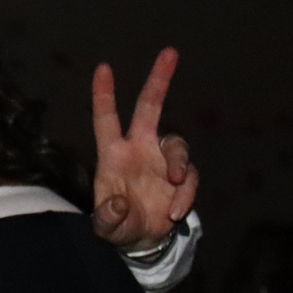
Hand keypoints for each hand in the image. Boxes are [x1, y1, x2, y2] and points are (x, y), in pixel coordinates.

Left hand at [91, 48, 197, 249]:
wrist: (142, 240)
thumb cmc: (118, 225)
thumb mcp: (106, 227)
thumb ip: (107, 218)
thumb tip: (117, 205)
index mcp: (113, 154)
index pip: (106, 119)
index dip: (104, 95)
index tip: (103, 67)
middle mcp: (139, 149)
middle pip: (149, 107)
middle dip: (159, 79)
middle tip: (170, 51)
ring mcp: (161, 161)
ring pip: (177, 145)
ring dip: (178, 164)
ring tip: (173, 187)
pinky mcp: (181, 178)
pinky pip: (189, 178)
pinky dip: (185, 195)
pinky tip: (173, 213)